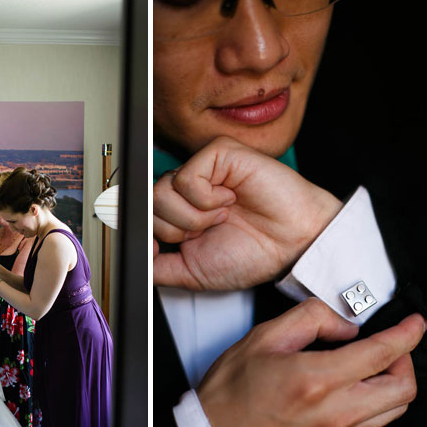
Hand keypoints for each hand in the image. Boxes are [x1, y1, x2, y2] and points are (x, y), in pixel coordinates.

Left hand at [153, 136, 341, 290]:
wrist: (292, 245)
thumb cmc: (253, 253)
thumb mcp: (192, 273)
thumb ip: (157, 267)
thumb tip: (133, 254)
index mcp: (181, 213)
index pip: (141, 215)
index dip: (151, 234)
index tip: (172, 246)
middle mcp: (188, 188)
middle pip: (148, 206)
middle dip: (178, 231)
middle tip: (210, 231)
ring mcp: (202, 169)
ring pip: (162, 192)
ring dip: (193, 217)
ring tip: (222, 216)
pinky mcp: (218, 154)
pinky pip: (186, 178)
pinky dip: (207, 200)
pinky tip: (229, 200)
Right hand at [197, 298, 426, 426]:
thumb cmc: (227, 397)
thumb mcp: (261, 339)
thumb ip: (309, 319)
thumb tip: (343, 323)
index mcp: (317, 379)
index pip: (384, 353)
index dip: (409, 333)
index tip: (415, 323)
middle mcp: (334, 412)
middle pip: (404, 388)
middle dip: (407, 360)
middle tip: (391, 346)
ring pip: (393, 411)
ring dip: (393, 384)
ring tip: (372, 368)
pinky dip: (373, 404)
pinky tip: (350, 391)